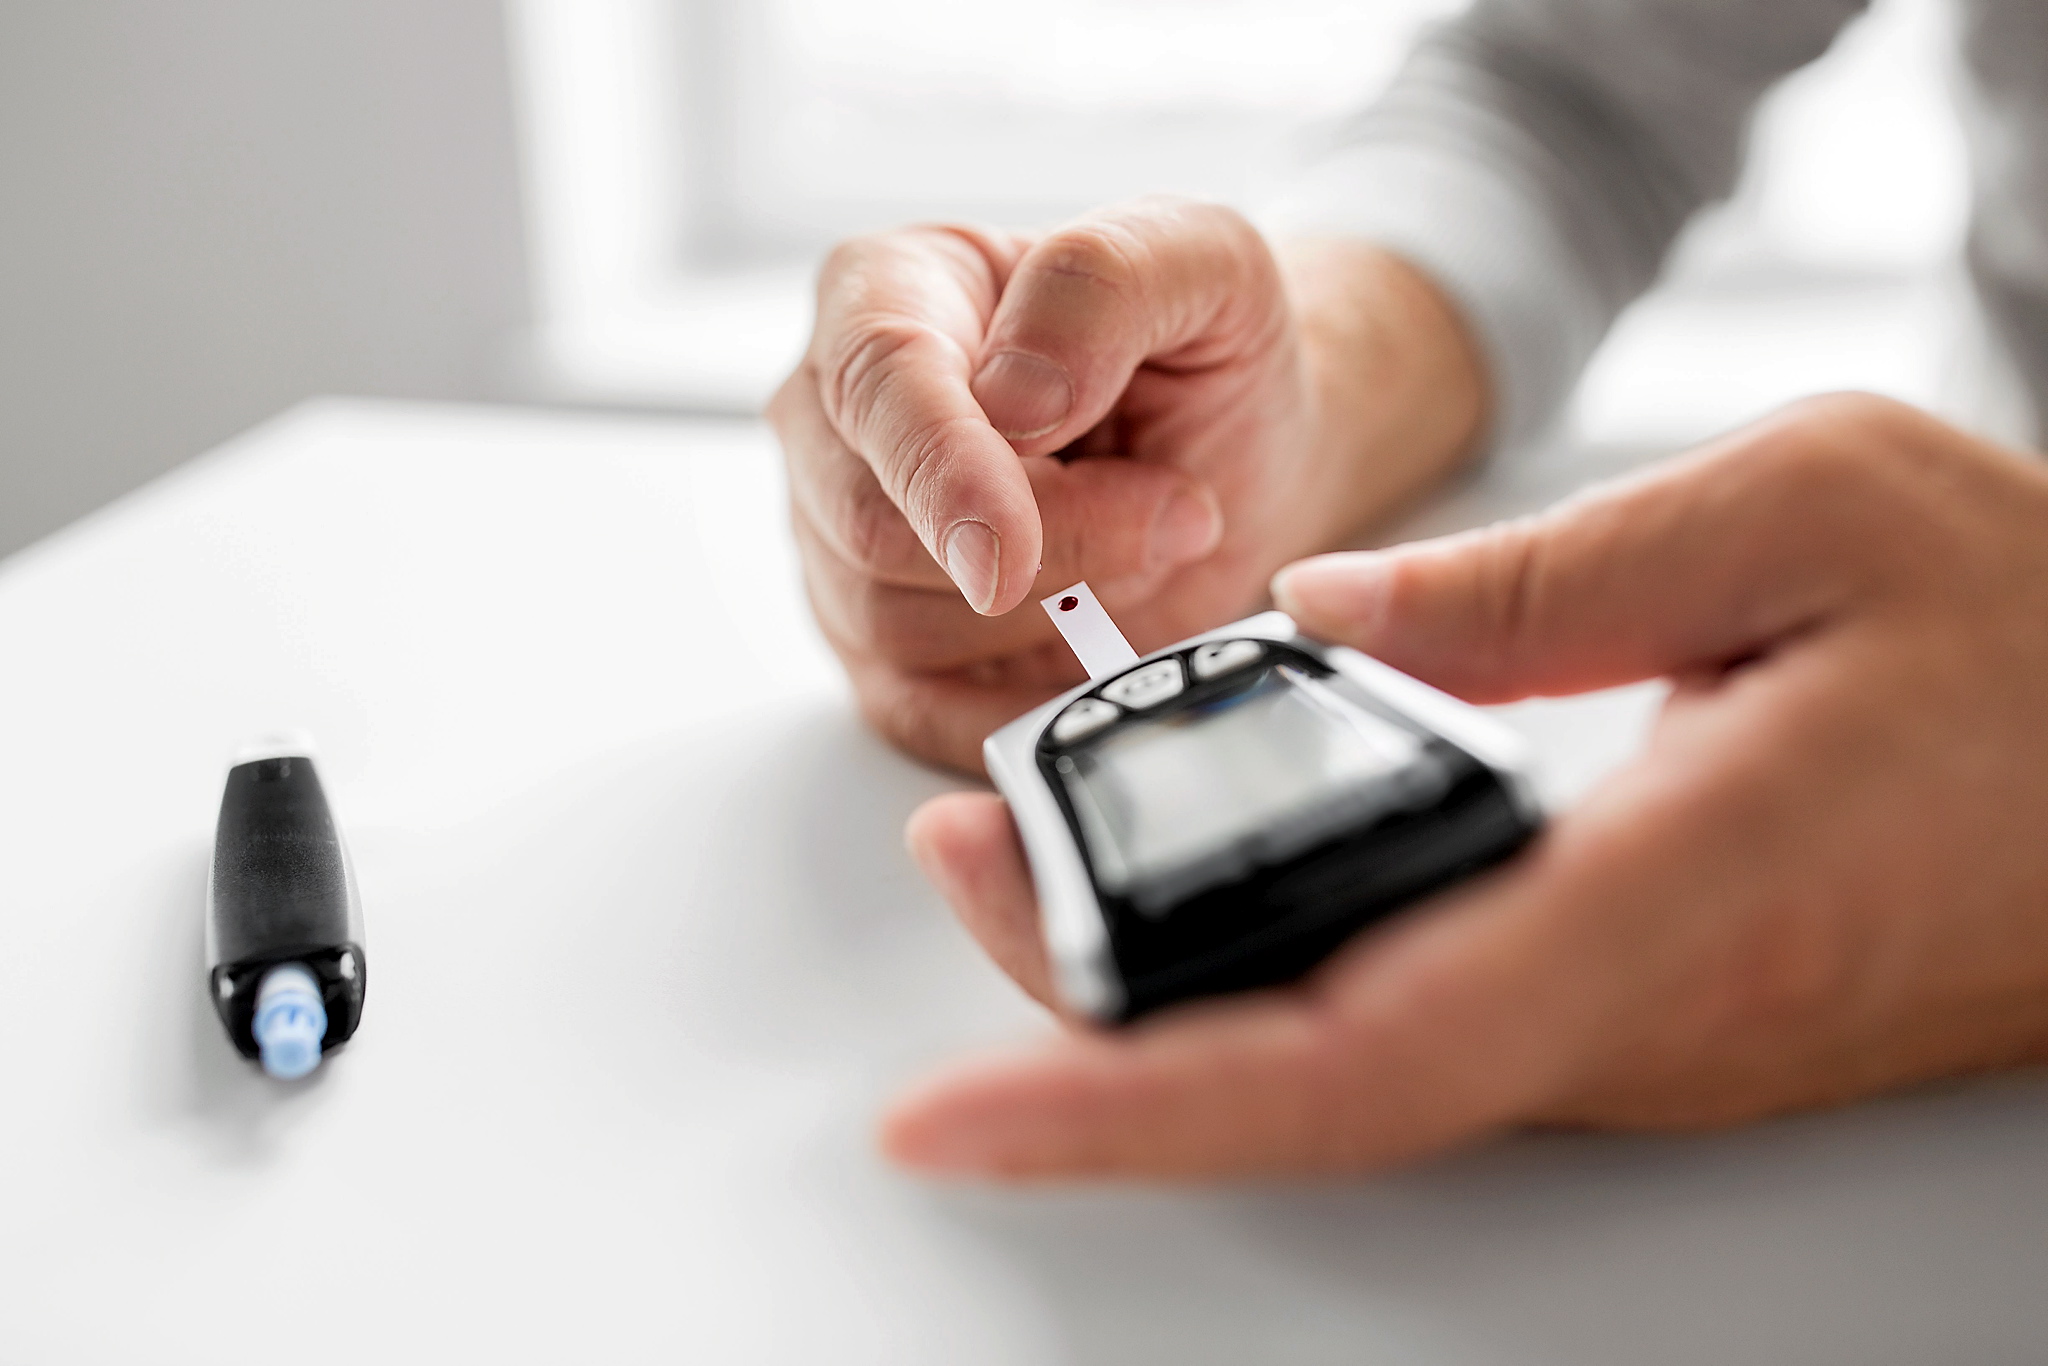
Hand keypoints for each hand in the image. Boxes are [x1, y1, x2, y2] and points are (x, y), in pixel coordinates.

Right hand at [768, 198, 1485, 770]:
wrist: (1241, 452)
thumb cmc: (1200, 350)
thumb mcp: (1203, 259)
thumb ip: (1103, 284)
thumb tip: (1013, 397)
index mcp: (886, 292)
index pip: (873, 384)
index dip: (940, 471)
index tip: (1007, 549)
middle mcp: (837, 421)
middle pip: (874, 528)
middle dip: (1047, 548)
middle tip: (1176, 513)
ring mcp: (842, 544)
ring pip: (896, 624)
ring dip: (1054, 610)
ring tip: (1144, 544)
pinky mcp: (883, 649)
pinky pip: (919, 709)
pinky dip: (1025, 699)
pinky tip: (1103, 646)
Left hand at [885, 394, 2047, 1179]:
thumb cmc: (2039, 643)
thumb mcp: (1812, 508)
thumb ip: (1553, 570)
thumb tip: (1326, 612)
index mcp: (1666, 904)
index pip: (1353, 1059)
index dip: (1129, 1103)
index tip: (955, 1113)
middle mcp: (1629, 1022)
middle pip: (1298, 1084)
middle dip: (1082, 1003)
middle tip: (957, 852)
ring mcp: (1628, 1043)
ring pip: (1340, 1067)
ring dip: (1155, 982)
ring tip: (1022, 850)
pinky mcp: (1628, 1017)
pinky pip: (1405, 1028)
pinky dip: (1259, 969)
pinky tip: (1190, 887)